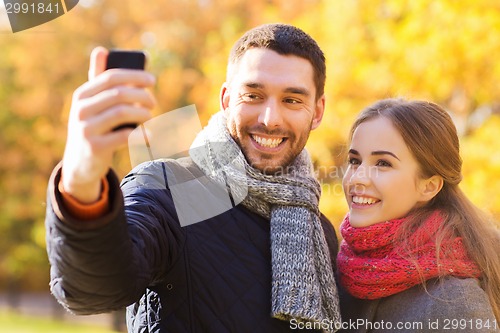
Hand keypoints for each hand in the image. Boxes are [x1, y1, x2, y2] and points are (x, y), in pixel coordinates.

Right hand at [61, 47, 155, 202]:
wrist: (80, 163)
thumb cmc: (93, 126)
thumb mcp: (92, 104)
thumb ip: (99, 80)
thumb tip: (101, 49)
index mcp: (82, 95)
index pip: (111, 77)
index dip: (135, 76)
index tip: (152, 80)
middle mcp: (80, 109)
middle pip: (119, 94)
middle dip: (141, 95)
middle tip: (153, 102)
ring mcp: (86, 129)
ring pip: (122, 112)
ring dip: (142, 113)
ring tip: (149, 116)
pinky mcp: (95, 147)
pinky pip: (124, 135)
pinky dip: (141, 134)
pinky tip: (148, 136)